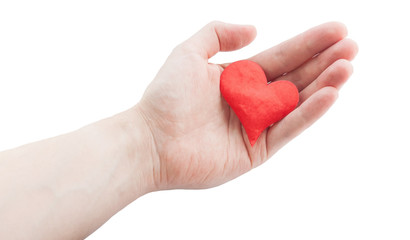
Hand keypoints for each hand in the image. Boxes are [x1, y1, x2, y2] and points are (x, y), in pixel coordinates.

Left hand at [138, 21, 357, 189]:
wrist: (151, 141)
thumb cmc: (165, 96)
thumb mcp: (189, 52)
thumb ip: (218, 33)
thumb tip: (255, 29)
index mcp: (239, 78)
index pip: (281, 57)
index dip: (308, 44)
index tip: (337, 30)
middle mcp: (251, 101)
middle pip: (294, 78)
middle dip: (324, 62)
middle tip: (352, 46)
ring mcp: (255, 127)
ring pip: (296, 103)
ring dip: (323, 85)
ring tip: (347, 67)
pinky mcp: (256, 151)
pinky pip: (287, 129)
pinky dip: (308, 113)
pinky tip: (329, 95)